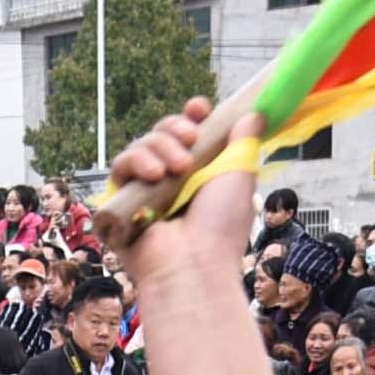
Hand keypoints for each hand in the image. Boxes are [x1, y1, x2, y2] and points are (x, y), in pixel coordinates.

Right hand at [107, 98, 251, 297]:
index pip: (187, 134)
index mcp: (197, 174)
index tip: (199, 109)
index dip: (190, 117)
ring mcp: (144, 193)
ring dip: (158, 147)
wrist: (194, 265)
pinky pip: (120, 168)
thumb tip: (255, 114)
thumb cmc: (221, 228)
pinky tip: (154, 175)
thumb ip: (245, 141)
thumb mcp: (240, 175)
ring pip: (140, 146)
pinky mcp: (121, 203)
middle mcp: (170, 181)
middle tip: (191, 141)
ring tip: (176, 169)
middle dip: (174, 129)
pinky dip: (136, 163)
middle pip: (161, 134)